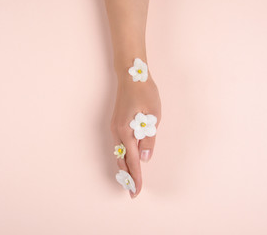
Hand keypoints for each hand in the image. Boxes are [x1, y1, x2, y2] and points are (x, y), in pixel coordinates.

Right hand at [110, 71, 160, 197]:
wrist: (131, 75)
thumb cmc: (144, 92)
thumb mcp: (152, 116)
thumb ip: (148, 138)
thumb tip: (145, 158)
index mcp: (126, 132)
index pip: (132, 161)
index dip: (135, 178)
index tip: (136, 192)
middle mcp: (117, 132)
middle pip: (121, 161)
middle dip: (128, 177)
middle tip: (133, 192)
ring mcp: (114, 128)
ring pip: (118, 154)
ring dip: (125, 168)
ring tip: (131, 181)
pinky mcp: (116, 124)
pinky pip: (119, 146)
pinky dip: (123, 157)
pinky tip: (128, 161)